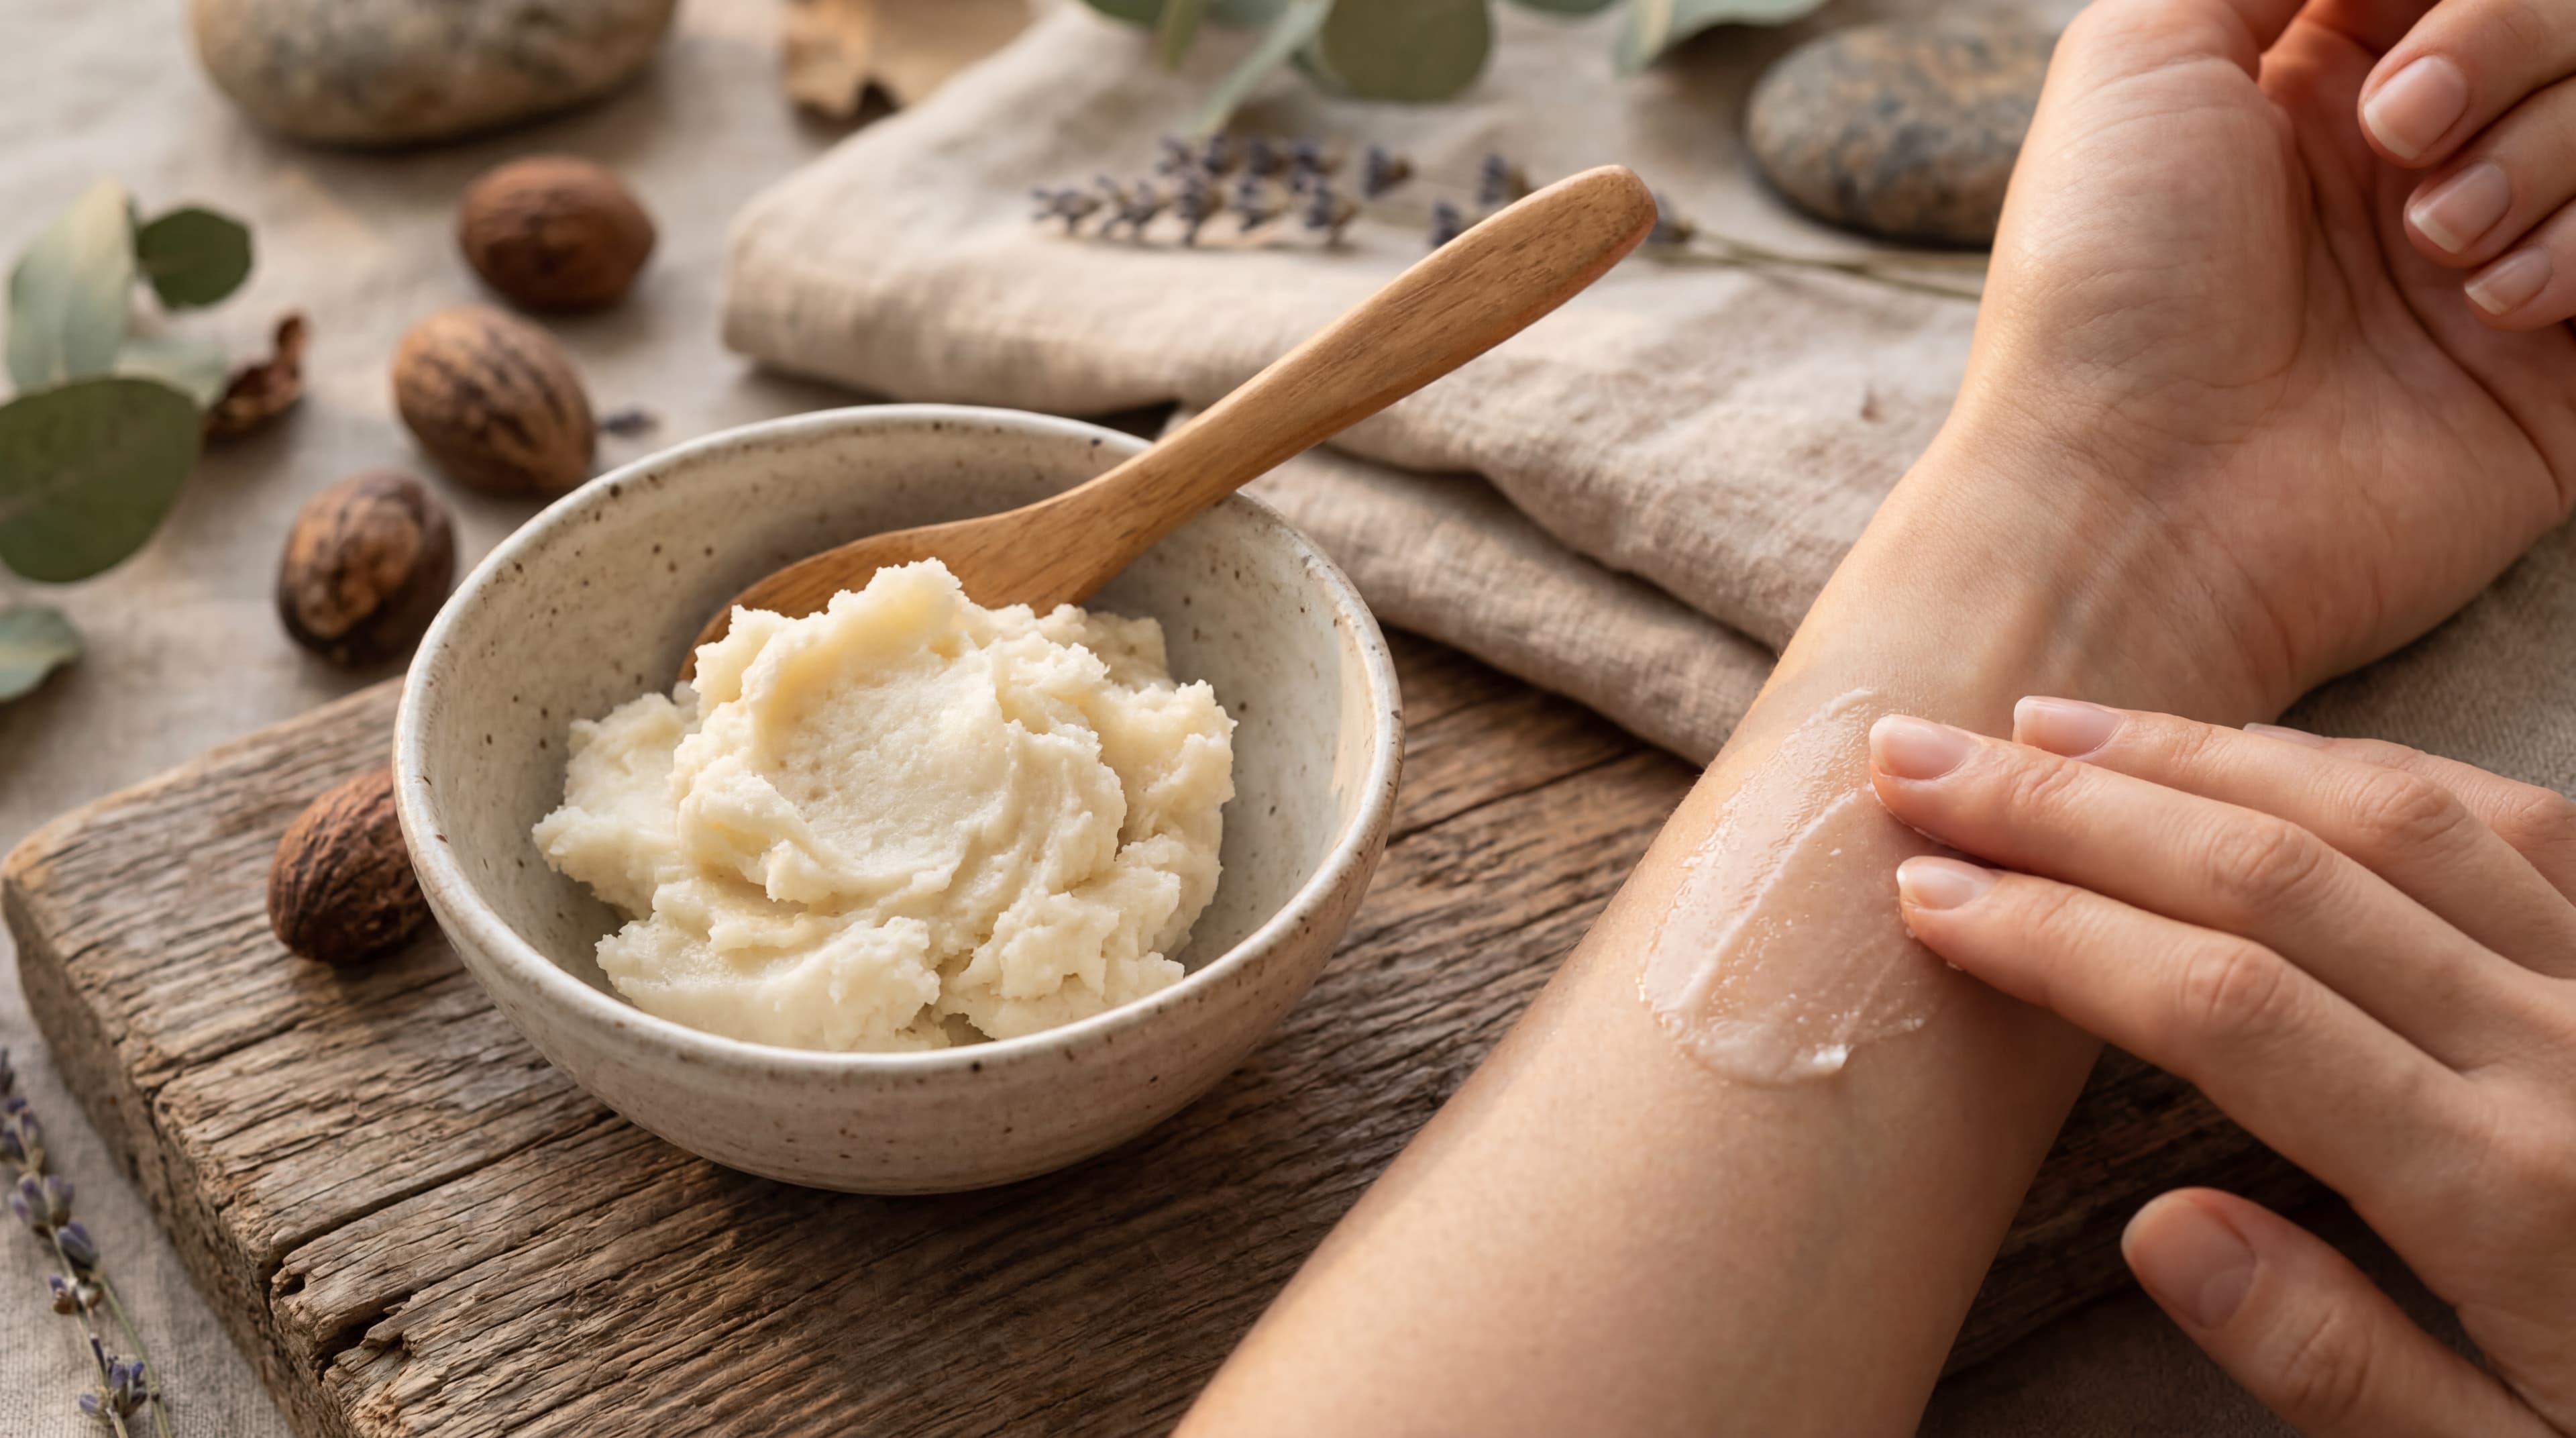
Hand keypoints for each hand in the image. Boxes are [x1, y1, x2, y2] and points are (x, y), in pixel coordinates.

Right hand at [1867, 701, 2575, 1435]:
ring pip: (2389, 816)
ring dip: (2199, 756)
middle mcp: (2567, 1055)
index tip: (1927, 892)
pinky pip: (2514, 820)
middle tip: (1921, 760)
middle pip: (2280, 876)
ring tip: (2048, 725)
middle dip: (2076, 807)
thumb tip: (2162, 1230)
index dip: (2059, 935)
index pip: (2229, 1010)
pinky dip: (2366, 769)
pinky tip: (2263, 753)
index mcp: (2514, 1194)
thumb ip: (2349, 1370)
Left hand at [1923, 0, 2575, 715]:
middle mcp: (2414, 166)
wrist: (2133, 500)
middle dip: (2508, 40)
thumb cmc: (2106, 280)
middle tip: (2403, 131)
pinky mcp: (2556, 376)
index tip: (2381, 45)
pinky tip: (2494, 308)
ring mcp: (2492, 265)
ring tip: (2436, 242)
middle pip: (2560, 27)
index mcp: (2317, 83)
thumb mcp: (2138, 56)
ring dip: (2549, 149)